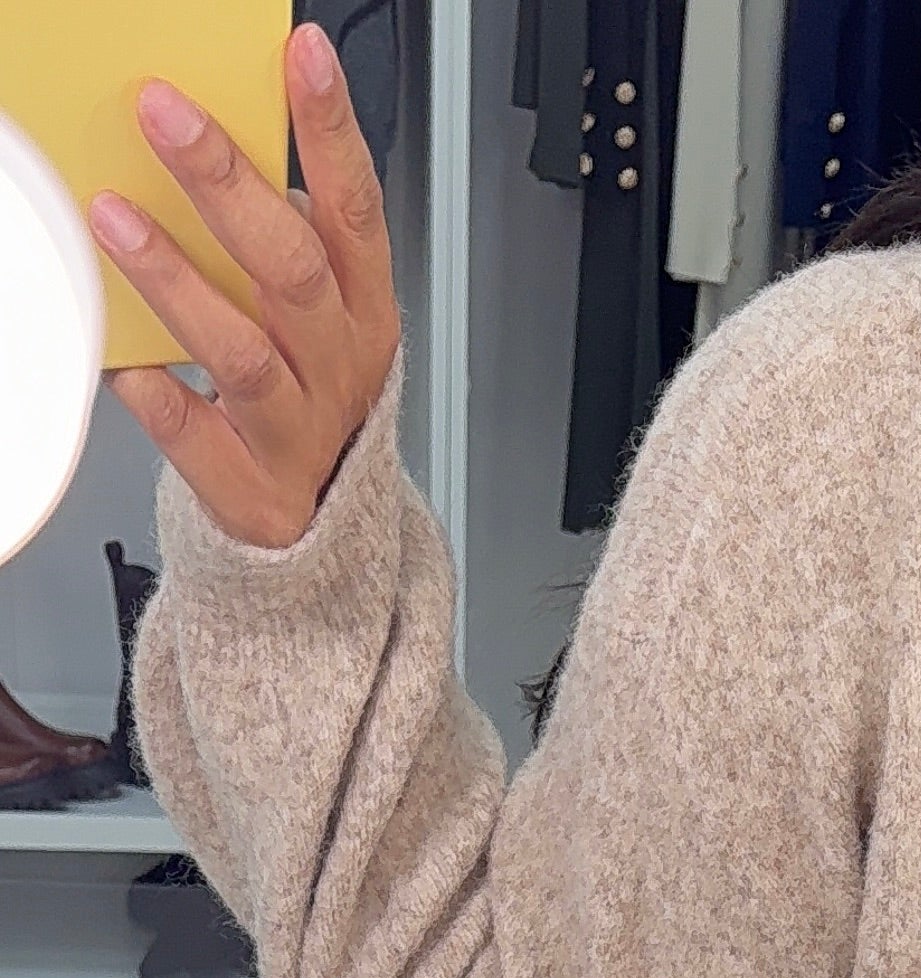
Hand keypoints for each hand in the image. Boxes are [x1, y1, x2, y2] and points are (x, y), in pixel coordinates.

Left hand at [92, 27, 398, 550]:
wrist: (320, 535)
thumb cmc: (308, 403)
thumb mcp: (315, 317)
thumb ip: (276, 241)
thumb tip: (204, 148)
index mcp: (364, 309)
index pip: (357, 206)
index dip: (333, 128)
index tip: (302, 55)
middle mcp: (340, 366)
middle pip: (292, 268)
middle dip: (226, 184)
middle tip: (164, 114)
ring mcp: (299, 431)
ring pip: (244, 352)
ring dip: (176, 279)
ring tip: (113, 217)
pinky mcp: (252, 487)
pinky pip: (197, 435)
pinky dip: (158, 396)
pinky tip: (121, 359)